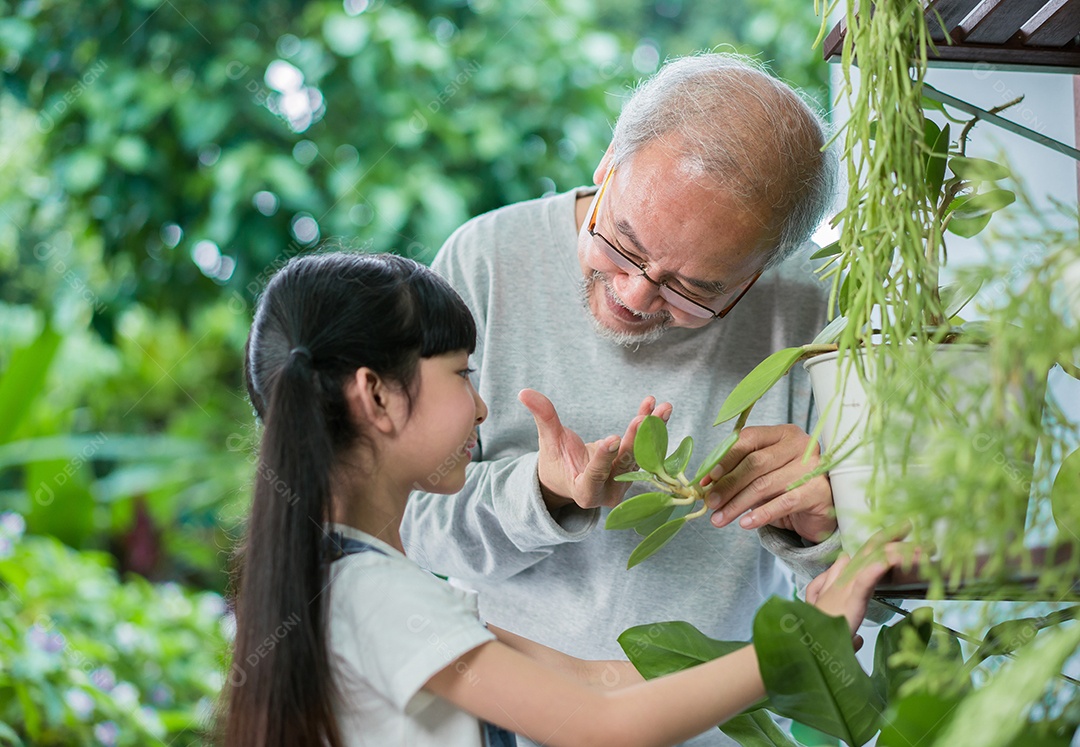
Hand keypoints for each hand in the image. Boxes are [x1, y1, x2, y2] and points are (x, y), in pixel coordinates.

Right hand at [519, 389, 671, 511]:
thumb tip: (524, 392)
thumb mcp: (549, 441)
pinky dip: (653, 429)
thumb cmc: (557, 461)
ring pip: (641, 456)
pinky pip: (648, 450)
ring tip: (661, 407)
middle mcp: (609, 493)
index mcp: (584, 492)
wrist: (574, 478)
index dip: (603, 459)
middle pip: (623, 465)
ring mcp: (625, 484)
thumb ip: (543, 418)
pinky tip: (659, 409)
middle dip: (634, 441)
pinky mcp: (637, 474)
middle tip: (643, 418)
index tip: (612, 438)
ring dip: (651, 431)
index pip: (594, 476)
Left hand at [701, 424, 835, 542]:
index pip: (748, 439)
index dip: (724, 459)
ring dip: (737, 504)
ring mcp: (812, 467)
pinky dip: (761, 514)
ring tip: (719, 518)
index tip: (707, 479)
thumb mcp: (760, 475)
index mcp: (781, 433)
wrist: (818, 509)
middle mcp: (799, 445)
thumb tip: (706, 483)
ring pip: (765, 485)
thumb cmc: (785, 487)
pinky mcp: (818, 491)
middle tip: (710, 502)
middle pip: (754, 463)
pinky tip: (745, 523)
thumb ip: (736, 473)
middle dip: (728, 484)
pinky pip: (784, 503)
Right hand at [806, 537, 912, 634]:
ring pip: (873, 560)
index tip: (899, 533)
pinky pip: (865, 580)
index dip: (880, 540)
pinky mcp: (850, 599)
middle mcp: (845, 578)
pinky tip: (892, 559)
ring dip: (899, 552)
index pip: (864, 554)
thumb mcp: (826, 606)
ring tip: (921, 548)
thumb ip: (834, 588)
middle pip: (870, 551)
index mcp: (842, 580)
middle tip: (907, 524)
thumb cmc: (818, 629)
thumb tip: (844, 566)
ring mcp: (847, 586)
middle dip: (890, 537)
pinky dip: (878, 568)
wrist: (807, 641)